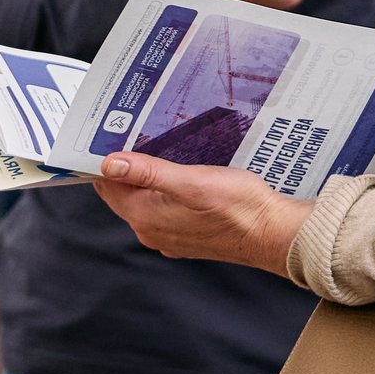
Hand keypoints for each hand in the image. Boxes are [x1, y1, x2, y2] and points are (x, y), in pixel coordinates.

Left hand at [96, 151, 314, 275]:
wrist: (271, 233)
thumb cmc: (236, 206)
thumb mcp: (190, 181)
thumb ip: (148, 172)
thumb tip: (109, 163)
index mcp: (145, 216)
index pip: (108, 186)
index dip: (103, 162)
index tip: (106, 137)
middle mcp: (151, 231)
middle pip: (123, 195)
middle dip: (123, 169)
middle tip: (130, 136)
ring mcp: (169, 236)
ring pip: (143, 203)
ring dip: (144, 180)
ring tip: (153, 151)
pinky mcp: (186, 237)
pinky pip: (163, 211)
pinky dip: (162, 194)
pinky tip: (177, 178)